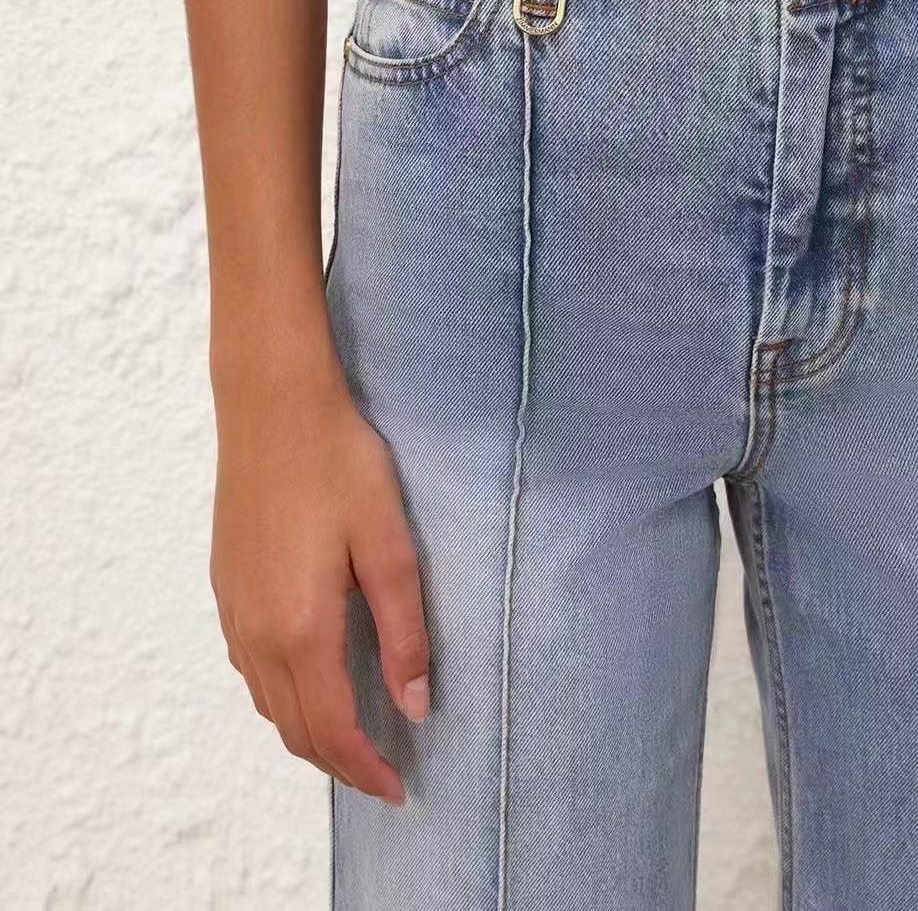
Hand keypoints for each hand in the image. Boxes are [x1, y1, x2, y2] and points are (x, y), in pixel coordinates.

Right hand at [208, 350, 428, 803]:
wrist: (271, 406)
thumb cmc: (338, 465)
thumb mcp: (388, 545)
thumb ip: (403, 631)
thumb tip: (415, 705)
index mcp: (301, 629)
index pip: (333, 729)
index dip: (366, 770)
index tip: (400, 788)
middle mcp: (257, 633)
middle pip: (294, 729)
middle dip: (338, 762)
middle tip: (382, 773)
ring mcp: (234, 610)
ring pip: (267, 703)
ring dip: (307, 732)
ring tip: (351, 737)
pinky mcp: (225, 586)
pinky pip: (249, 669)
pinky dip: (280, 697)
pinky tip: (307, 681)